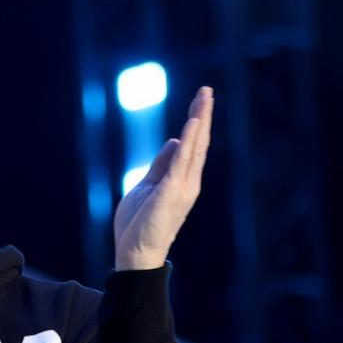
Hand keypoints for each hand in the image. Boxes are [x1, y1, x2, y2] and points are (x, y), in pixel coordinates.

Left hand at [113, 86, 213, 269]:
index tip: (200, 99)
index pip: (191, 146)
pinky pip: (182, 161)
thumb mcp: (147, 186)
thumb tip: (173, 141)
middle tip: (207, 90)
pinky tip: (193, 122)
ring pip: (194, 147)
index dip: (196, 122)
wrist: (135, 252)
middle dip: (202, 114)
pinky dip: (189, 140)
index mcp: (181, 180)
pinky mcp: (172, 191)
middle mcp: (188, 182)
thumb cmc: (138, 224)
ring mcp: (183, 187)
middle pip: (198, 142)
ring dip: (199, 120)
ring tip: (204, 97)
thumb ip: (161, 165)